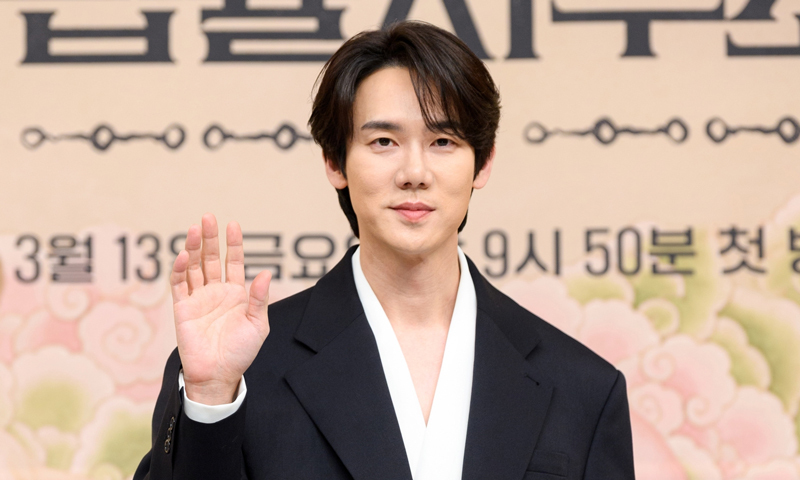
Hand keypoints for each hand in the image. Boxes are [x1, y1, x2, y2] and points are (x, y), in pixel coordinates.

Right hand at [170, 213, 270, 404]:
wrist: (219, 375)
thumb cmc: (241, 352)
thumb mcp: (258, 325)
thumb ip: (259, 299)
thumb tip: (266, 273)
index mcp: (236, 294)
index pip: (234, 262)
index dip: (234, 244)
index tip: (233, 224)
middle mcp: (216, 292)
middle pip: (212, 259)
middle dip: (210, 238)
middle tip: (208, 217)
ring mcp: (198, 298)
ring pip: (194, 267)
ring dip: (194, 248)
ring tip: (195, 229)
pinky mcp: (182, 308)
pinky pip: (180, 285)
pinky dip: (180, 269)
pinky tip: (184, 255)